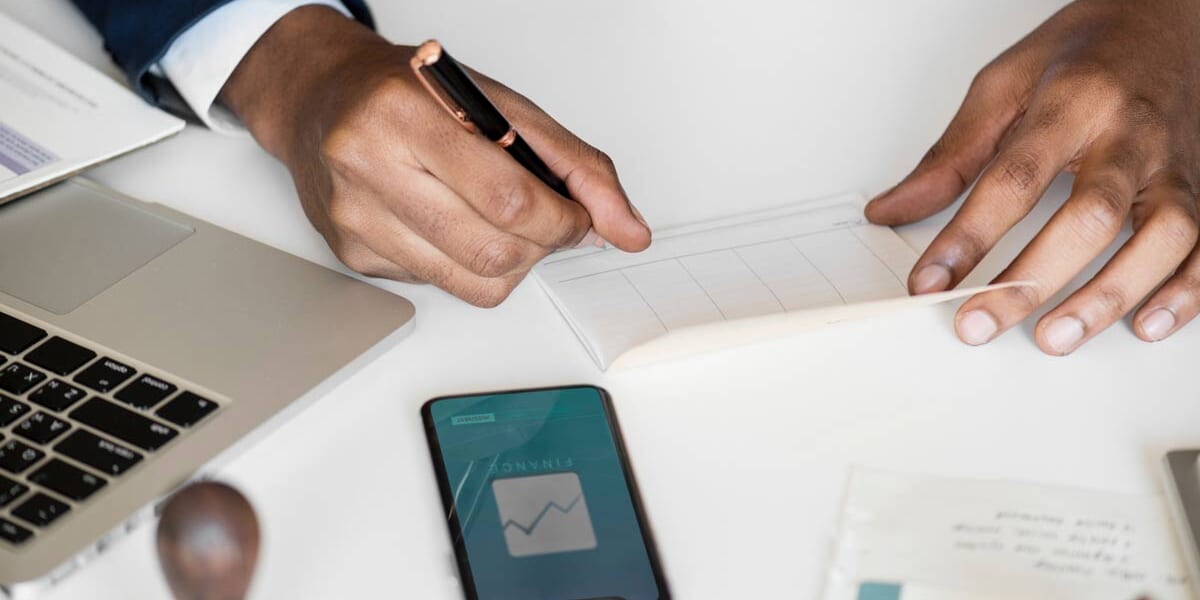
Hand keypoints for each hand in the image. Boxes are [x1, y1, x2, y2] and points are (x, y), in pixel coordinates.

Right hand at [220, 7, 650, 306]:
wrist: (323, 99)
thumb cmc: (413, 95)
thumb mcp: (502, 107)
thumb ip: (576, 167)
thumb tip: (626, 229)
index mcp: (405, 113)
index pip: (509, 200)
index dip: (562, 220)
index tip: (577, 216)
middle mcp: (368, 164)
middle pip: (492, 251)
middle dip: (542, 246)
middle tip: (548, 221)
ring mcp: (355, 217)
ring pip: (472, 283)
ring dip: (512, 263)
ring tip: (506, 224)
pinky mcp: (352, 255)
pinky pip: (442, 287)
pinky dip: (468, 266)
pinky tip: (455, 225)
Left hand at [866, 0, 1199, 353]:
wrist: (1168, 19)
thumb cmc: (1085, 53)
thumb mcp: (1003, 84)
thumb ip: (950, 155)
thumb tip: (892, 210)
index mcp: (1074, 102)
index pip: (1014, 178)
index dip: (968, 237)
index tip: (929, 281)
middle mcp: (1131, 135)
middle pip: (1091, 215)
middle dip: (1031, 279)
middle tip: (979, 322)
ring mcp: (1175, 165)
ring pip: (1161, 237)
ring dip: (1109, 295)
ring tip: (1055, 337)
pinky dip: (1184, 292)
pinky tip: (1145, 324)